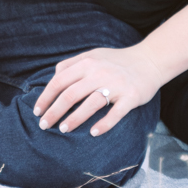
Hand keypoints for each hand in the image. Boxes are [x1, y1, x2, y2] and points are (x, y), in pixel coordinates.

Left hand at [34, 45, 163, 136]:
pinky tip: (93, 133)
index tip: (37, 111)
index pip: (60, 80)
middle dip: (54, 112)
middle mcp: (100, 72)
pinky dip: (104, 124)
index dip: (46, 97)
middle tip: (44, 126)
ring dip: (75, 118)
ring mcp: (116, 85)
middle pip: (70, 94)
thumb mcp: (93, 54)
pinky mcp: (131, 96)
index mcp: (88, 62)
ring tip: (64, 129)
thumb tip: (54, 77)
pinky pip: (116, 113)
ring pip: (91, 103)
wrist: (150, 60)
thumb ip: (73, 64)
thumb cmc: (117, 61)